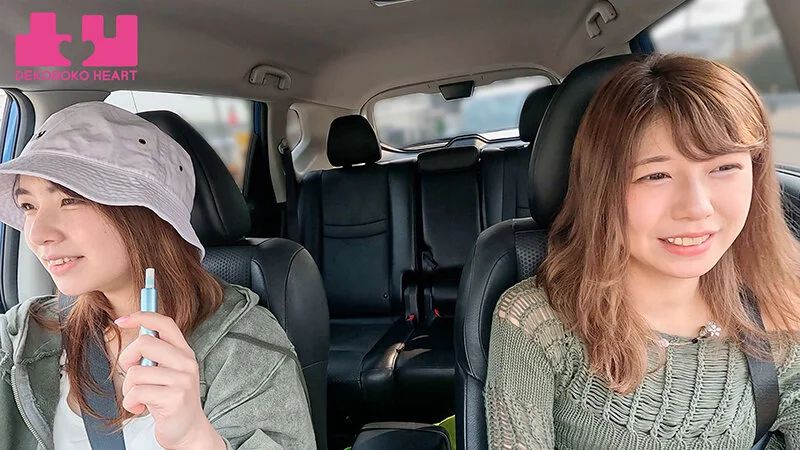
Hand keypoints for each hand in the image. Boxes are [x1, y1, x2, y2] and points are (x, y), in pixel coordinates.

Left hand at [115, 312, 224, 449]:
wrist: (188, 431)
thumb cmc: (171, 401)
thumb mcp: (167, 372)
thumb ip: (155, 354)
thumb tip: (134, 332)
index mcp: (184, 352)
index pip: (165, 323)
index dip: (142, 316)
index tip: (122, 320)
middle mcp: (186, 362)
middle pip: (144, 342)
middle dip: (127, 358)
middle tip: (131, 374)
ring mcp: (182, 380)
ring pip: (136, 372)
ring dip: (128, 389)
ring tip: (139, 398)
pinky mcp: (174, 398)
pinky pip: (137, 392)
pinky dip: (131, 403)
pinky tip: (141, 408)